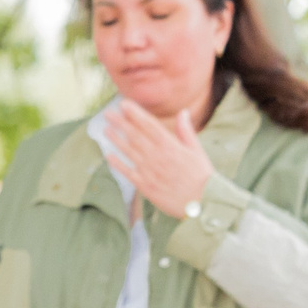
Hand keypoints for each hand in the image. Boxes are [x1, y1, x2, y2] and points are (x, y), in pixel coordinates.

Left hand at [102, 101, 215, 220]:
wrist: (202, 203)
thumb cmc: (201, 176)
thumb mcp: (197, 150)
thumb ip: (186, 131)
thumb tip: (183, 112)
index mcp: (171, 146)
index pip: (149, 125)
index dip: (135, 114)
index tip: (124, 104)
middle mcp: (158, 156)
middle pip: (135, 136)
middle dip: (121, 123)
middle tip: (107, 113)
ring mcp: (150, 172)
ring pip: (129, 152)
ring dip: (116, 140)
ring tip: (105, 130)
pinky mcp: (145, 187)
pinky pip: (128, 173)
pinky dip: (117, 164)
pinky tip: (108, 155)